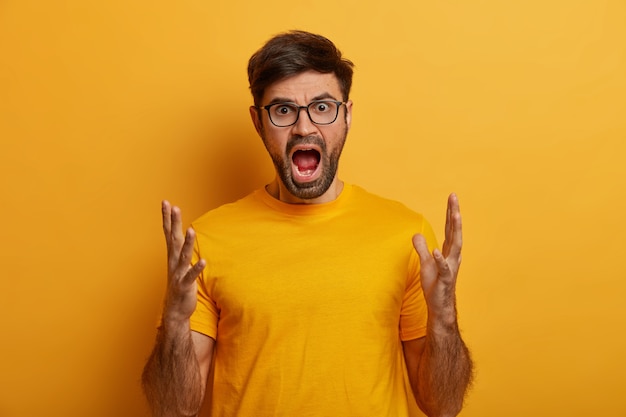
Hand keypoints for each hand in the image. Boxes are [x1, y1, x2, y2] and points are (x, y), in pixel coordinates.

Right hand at [161, 200, 205, 323]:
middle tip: (173, 207)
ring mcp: (178, 273)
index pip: (169, 232)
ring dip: (188, 243)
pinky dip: (196, 269)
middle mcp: (173, 262)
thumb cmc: (179, 284)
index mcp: (172, 255)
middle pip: (173, 239)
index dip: (167, 218)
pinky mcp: (185, 285)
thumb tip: (184, 232)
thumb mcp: (179, 263)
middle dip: (174, 223)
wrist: (174, 310)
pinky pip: (191, 276)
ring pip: (183, 256)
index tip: (166, 202)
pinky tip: (203, 261)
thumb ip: (181, 248)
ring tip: (191, 230)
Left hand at [412, 193, 462, 326]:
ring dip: (455, 229)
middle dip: (455, 213)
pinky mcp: (444, 280)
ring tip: (455, 214)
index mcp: (449, 251)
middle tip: (454, 197)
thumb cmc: (435, 285)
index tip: (452, 197)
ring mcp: (450, 267)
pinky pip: (443, 268)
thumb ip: (421, 248)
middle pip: (455, 231)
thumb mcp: (425, 263)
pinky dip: (440, 259)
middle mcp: (453, 257)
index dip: (450, 213)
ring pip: (455, 245)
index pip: (450, 228)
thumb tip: (416, 235)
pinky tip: (436, 250)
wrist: (440, 307)